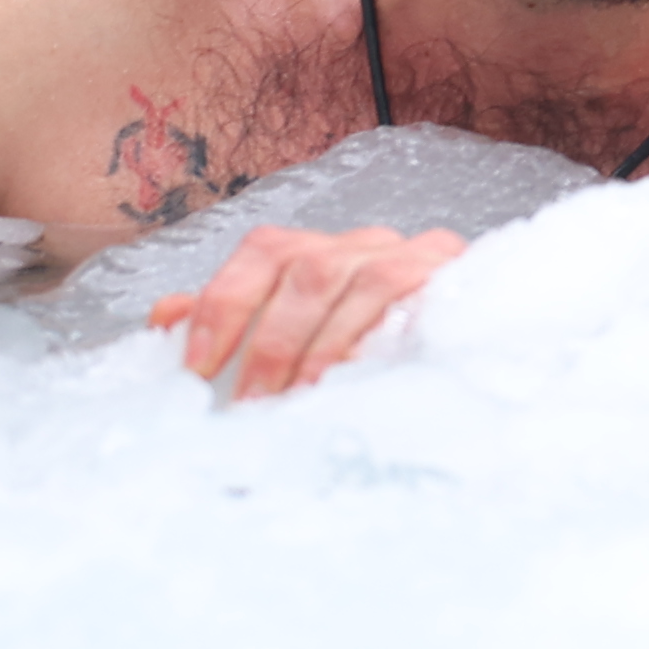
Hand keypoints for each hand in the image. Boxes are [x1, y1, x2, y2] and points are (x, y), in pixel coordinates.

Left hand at [149, 224, 464, 399]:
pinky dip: (368, 340)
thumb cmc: (376, 343)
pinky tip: (350, 381)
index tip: (197, 367)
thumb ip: (237, 319)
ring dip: (314, 347)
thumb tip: (164, 315)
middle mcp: (366, 243)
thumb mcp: (302, 331)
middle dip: (268, 342)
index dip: (224, 302)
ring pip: (352, 280)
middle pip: (306, 267)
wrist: (484, 337)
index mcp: (323, 249)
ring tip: (294, 401)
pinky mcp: (452, 277)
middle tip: (247, 404)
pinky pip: (403, 300)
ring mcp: (413, 255)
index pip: (266, 249)